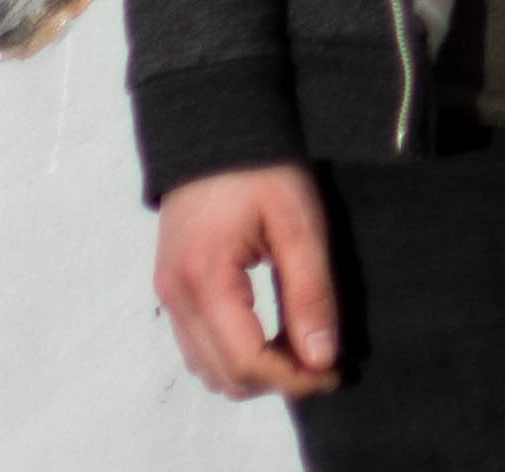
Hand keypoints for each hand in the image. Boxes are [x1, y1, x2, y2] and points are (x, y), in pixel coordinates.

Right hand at [151, 163, 341, 399]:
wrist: (215, 124)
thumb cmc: (262, 167)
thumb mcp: (299, 223)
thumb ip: (310, 292)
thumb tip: (322, 359)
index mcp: (206, 280)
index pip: (247, 362)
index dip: (295, 378)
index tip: (336, 371)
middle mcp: (176, 295)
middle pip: (224, 375)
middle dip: (277, 380)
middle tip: (325, 361)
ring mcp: (168, 292)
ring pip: (207, 367)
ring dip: (255, 371)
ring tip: (302, 347)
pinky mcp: (172, 285)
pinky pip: (198, 344)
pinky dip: (234, 354)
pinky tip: (271, 332)